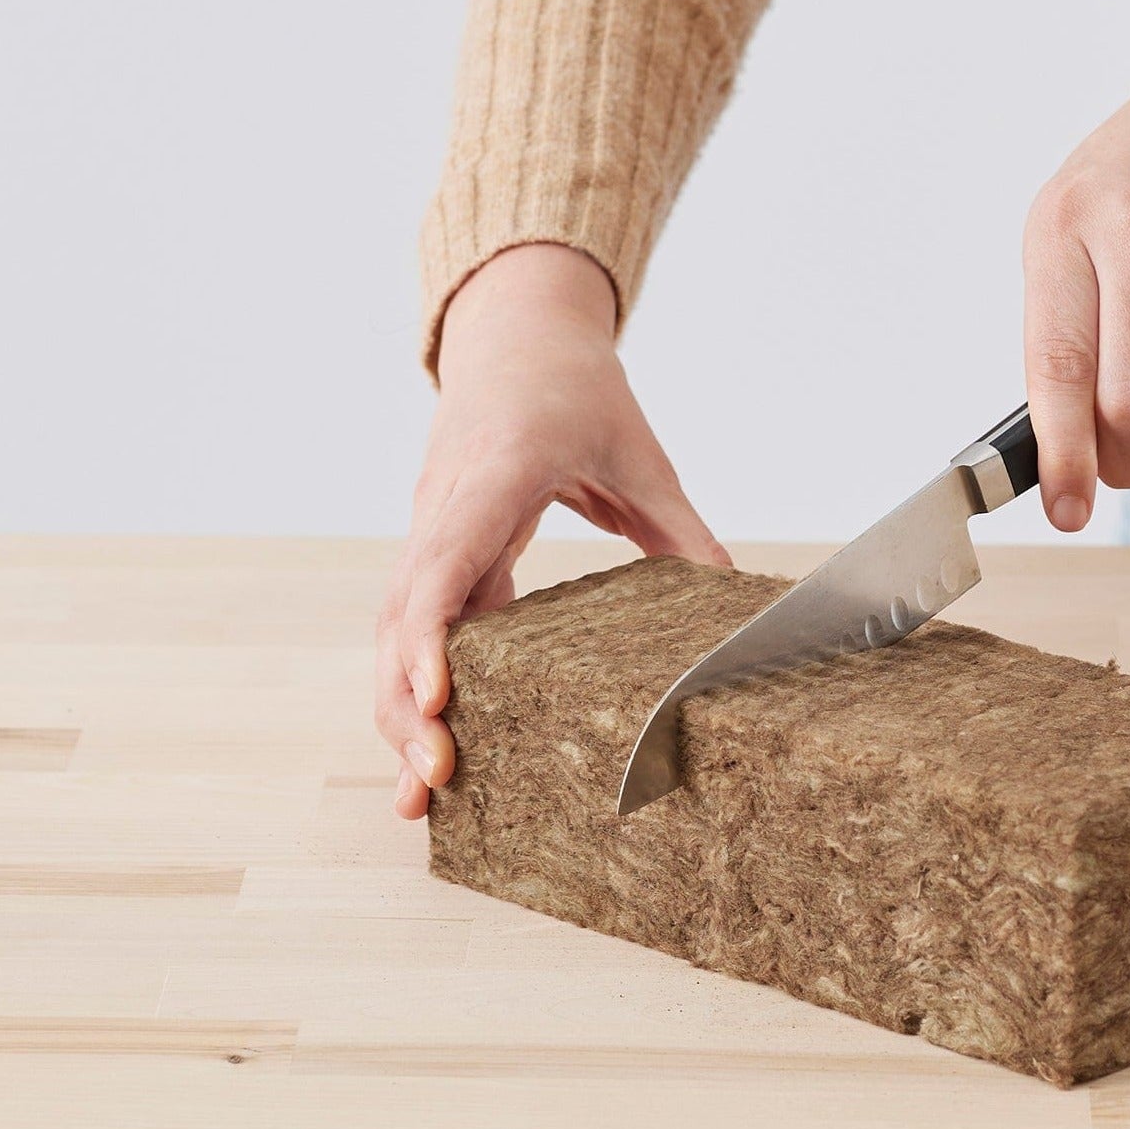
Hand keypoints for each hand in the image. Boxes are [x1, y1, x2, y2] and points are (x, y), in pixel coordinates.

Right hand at [375, 243, 730, 817]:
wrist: (516, 333)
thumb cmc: (578, 388)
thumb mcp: (642, 455)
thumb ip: (683, 531)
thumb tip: (733, 609)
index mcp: (498, 471)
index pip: (446, 559)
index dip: (434, 635)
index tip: (440, 701)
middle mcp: (446, 504)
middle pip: (403, 615)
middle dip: (408, 701)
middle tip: (433, 783)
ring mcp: (431, 527)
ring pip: (395, 628)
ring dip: (399, 707)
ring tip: (419, 795)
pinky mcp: (434, 547)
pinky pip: (415, 622)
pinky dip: (416, 683)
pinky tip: (435, 747)